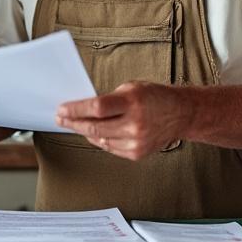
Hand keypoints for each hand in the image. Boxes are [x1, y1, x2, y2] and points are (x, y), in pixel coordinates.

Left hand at [55, 82, 189, 160]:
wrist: (180, 114)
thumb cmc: (155, 97)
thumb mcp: (131, 88)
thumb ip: (108, 99)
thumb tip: (84, 109)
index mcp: (132, 102)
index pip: (97, 108)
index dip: (76, 110)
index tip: (62, 109)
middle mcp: (135, 124)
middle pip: (94, 127)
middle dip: (73, 123)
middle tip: (61, 119)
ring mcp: (136, 141)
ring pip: (99, 139)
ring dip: (85, 132)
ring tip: (76, 124)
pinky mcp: (137, 153)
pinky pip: (110, 148)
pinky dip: (100, 140)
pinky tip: (96, 133)